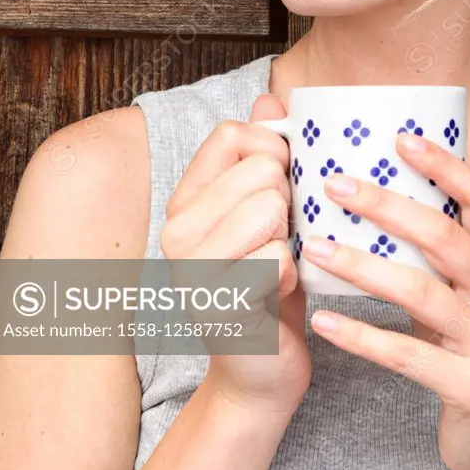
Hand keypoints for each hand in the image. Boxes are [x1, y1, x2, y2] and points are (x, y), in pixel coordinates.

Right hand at [160, 92, 310, 415]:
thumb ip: (263, 154)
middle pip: (261, 168)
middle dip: (289, 200)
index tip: (280, 182)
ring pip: (271, 207)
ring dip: (291, 237)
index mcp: (185, 198)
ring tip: (277, 262)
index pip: (231, 133)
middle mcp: (175, 228)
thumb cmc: (269, 282)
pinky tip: (277, 294)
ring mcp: (190, 268)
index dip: (273, 149)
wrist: (261, 371)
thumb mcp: (268, 211)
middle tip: (277, 237)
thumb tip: (269, 99)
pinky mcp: (216, 304)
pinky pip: (279, 257)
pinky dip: (295, 274)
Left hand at [300, 130, 469, 469]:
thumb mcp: (463, 289)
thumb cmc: (468, 344)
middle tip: (333, 184)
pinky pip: (406, 355)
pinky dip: (361, 336)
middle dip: (388, 205)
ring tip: (313, 247)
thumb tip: (373, 188)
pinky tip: (321, 321)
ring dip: (361, 265)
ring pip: (421, 292)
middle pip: (445, 235)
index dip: (445, 164)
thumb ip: (432, 247)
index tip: (399, 137)